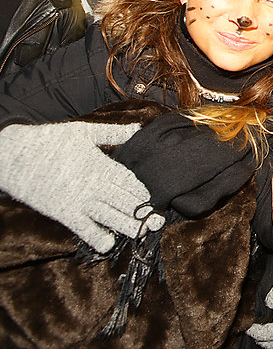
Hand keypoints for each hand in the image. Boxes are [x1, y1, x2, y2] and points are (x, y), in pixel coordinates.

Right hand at [0, 121, 164, 252]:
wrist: (14, 155)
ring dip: (129, 228)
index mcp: (101, 166)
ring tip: (143, 233)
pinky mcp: (64, 214)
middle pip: (126, 202)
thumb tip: (137, 128)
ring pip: (111, 218)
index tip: (154, 199)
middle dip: (143, 212)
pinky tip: (109, 242)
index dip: (143, 192)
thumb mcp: (84, 131)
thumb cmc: (50, 140)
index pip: (130, 183)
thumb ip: (113, 133)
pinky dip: (98, 238)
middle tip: (158, 222)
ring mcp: (79, 202)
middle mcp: (93, 186)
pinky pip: (85, 230)